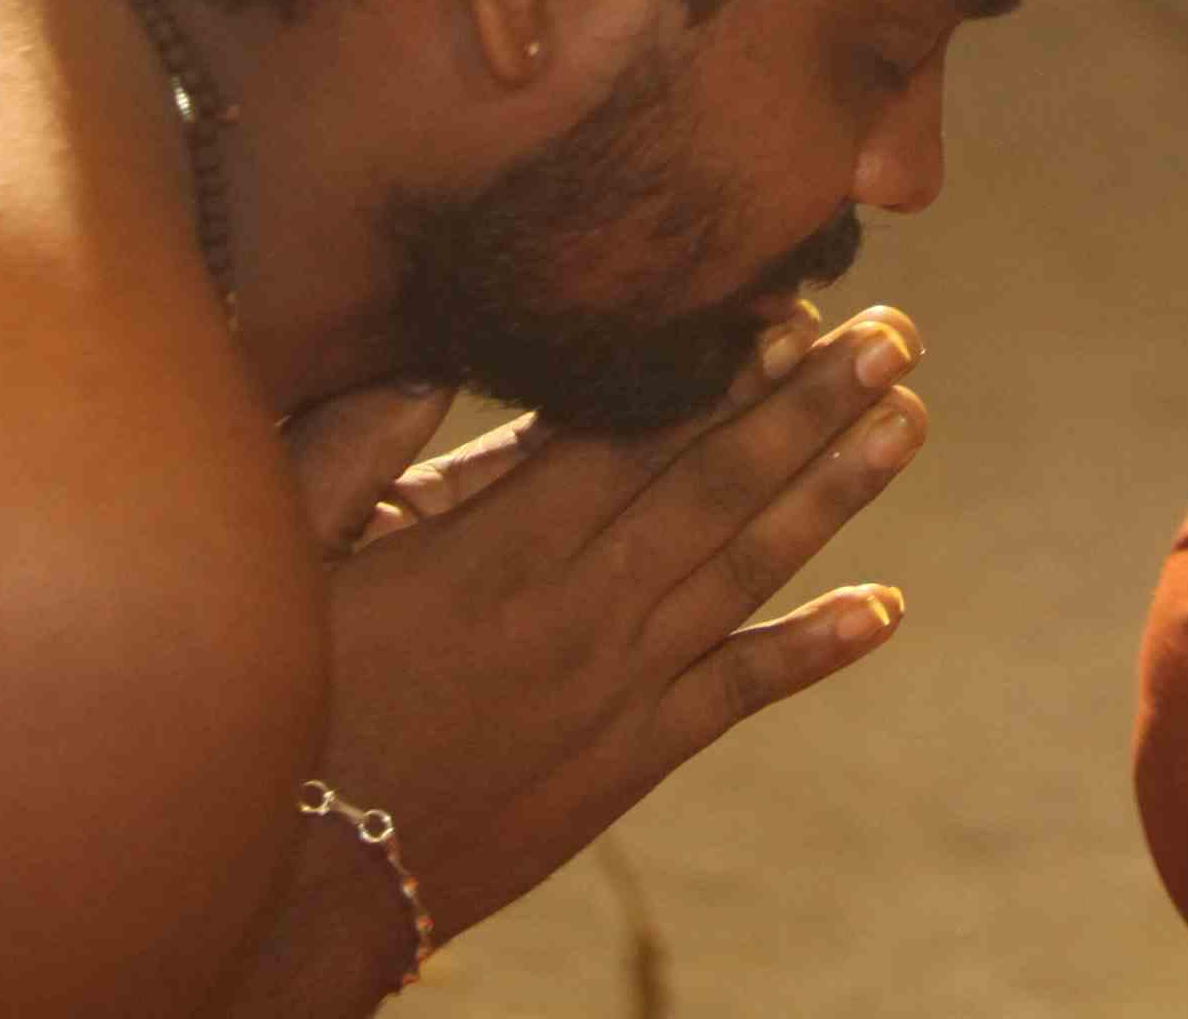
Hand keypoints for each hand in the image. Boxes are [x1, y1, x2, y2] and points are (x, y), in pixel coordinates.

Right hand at [223, 305, 936, 1012]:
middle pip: (715, 483)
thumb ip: (363, 437)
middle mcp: (577, 608)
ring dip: (835, 491)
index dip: (719, 362)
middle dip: (811, 402)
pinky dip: (815, 648)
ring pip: (745, 569)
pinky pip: (737, 692)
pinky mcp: (625, 762)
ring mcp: (613, 689)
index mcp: (497, 548)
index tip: (791, 297)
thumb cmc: (277, 701)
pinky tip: (887, 610)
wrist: (296, 891)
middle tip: (898, 331)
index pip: (634, 429)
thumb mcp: (290, 552)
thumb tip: (439, 339)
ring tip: (910, 418)